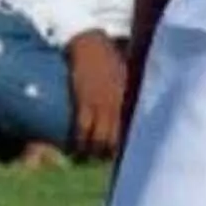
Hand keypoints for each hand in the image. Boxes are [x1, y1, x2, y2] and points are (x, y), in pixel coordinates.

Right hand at [63, 32, 130, 159]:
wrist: (90, 44)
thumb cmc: (110, 57)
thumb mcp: (126, 75)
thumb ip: (129, 93)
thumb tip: (132, 109)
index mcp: (129, 100)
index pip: (129, 131)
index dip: (123, 147)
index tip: (117, 156)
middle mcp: (118, 105)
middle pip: (114, 139)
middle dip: (106, 154)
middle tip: (98, 161)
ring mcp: (100, 104)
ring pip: (98, 137)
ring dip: (90, 152)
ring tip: (83, 158)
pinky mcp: (83, 100)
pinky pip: (82, 127)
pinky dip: (78, 140)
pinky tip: (73, 147)